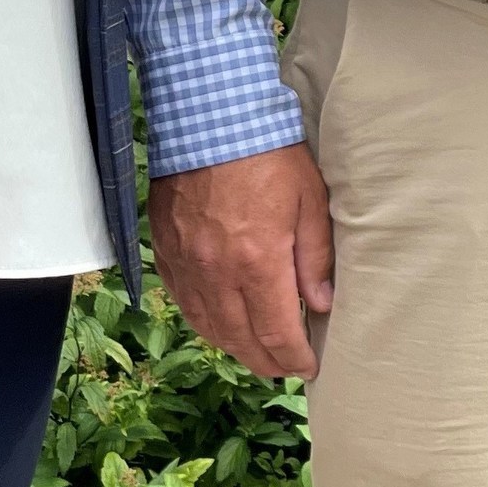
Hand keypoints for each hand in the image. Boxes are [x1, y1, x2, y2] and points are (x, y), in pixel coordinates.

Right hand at [148, 142, 334, 378]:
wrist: (209, 117)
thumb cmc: (267, 152)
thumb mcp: (310, 199)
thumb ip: (315, 257)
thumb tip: (322, 303)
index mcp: (258, 262)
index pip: (277, 330)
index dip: (294, 356)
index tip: (308, 367)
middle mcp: (217, 272)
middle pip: (240, 339)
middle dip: (265, 361)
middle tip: (284, 369)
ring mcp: (187, 263)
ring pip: (208, 325)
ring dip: (234, 347)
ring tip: (256, 354)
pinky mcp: (166, 250)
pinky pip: (184, 301)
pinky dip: (204, 321)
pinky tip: (219, 324)